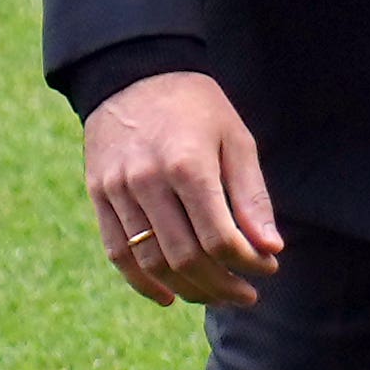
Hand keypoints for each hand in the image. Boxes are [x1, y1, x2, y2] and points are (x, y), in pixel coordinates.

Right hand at [83, 69, 282, 307]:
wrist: (133, 72)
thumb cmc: (196, 106)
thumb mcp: (235, 138)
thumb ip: (251, 196)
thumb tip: (270, 248)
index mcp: (188, 164)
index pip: (220, 238)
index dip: (248, 262)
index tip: (268, 266)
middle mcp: (148, 181)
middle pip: (186, 257)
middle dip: (222, 285)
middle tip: (246, 294)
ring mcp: (117, 190)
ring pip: (152, 262)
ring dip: (188, 289)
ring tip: (214, 295)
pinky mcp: (99, 195)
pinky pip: (118, 253)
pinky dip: (143, 283)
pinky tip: (169, 296)